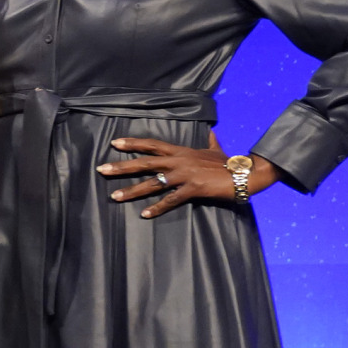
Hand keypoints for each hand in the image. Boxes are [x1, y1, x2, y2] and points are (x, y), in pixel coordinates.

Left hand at [98, 138, 273, 219]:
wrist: (245, 174)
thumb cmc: (229, 163)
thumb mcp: (216, 149)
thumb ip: (209, 141)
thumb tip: (211, 132)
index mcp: (181, 151)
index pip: (152, 145)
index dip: (133, 143)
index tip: (114, 143)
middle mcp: (179, 161)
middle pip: (145, 162)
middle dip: (122, 166)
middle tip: (102, 169)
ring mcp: (185, 175)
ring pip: (153, 182)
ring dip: (132, 190)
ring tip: (115, 196)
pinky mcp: (193, 189)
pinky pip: (171, 200)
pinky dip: (157, 208)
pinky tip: (144, 214)